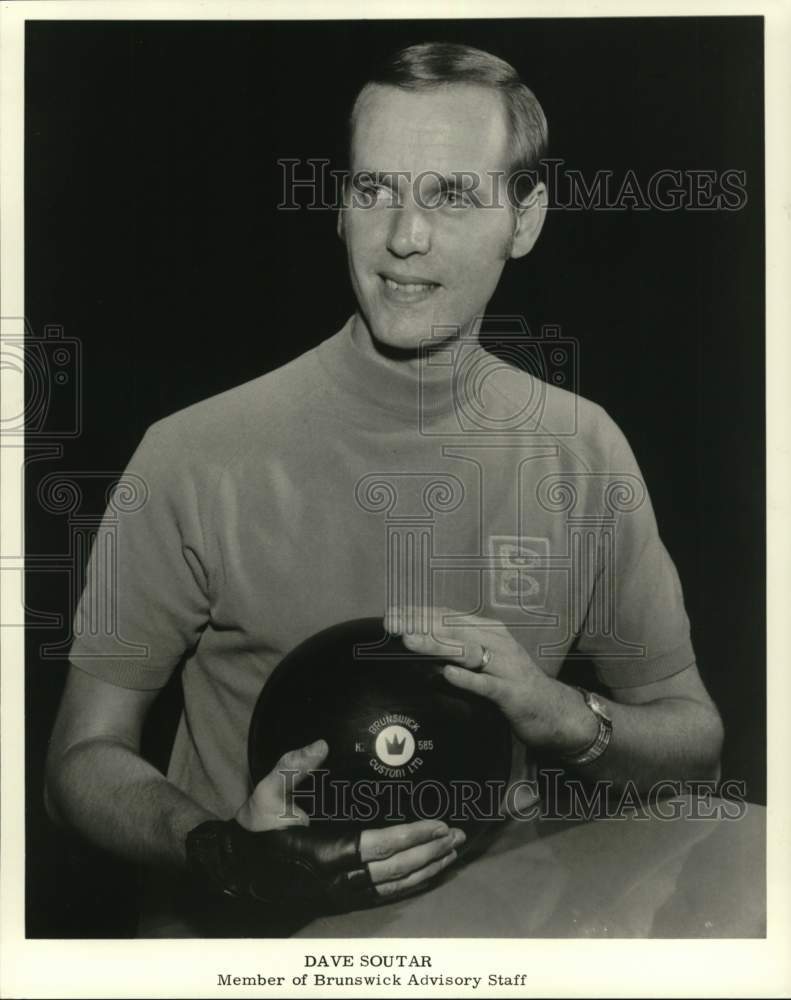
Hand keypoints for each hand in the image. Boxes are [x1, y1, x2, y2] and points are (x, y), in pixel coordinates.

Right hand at [234, 739, 464, 904]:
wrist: (239, 870)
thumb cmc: (257, 828)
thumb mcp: (268, 791)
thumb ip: (294, 765)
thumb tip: (322, 744)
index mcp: (325, 852)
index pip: (381, 846)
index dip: (413, 836)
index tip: (439, 824)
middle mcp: (339, 879)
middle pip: (397, 869)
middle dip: (430, 851)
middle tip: (457, 834)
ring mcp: (342, 894)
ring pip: (395, 886)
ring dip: (428, 868)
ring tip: (452, 851)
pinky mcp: (343, 900)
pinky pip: (385, 895)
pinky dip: (412, 885)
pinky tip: (428, 872)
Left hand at [384, 606, 596, 755]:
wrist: (556, 712)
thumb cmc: (514, 684)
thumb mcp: (486, 661)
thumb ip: (459, 650)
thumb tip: (421, 642)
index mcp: (489, 631)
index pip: (449, 617)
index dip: (420, 613)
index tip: (392, 612)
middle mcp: (498, 642)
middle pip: (454, 629)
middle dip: (421, 624)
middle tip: (391, 623)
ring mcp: (506, 666)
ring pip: (467, 652)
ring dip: (437, 645)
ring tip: (409, 641)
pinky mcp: (512, 693)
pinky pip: (487, 684)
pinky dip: (468, 679)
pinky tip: (447, 674)